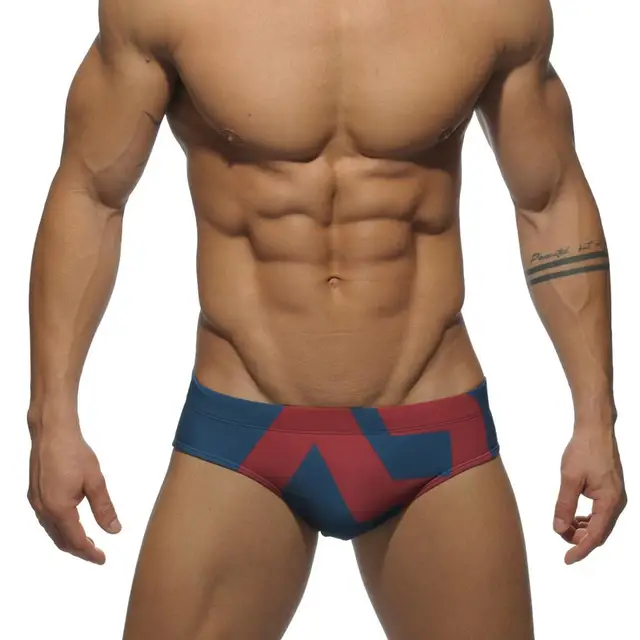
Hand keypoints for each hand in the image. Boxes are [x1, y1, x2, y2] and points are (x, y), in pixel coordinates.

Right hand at [28, 427, 120, 563]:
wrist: (52, 432)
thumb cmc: (74, 453)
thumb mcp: (95, 481)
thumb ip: (104, 508)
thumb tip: (114, 530)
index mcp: (59, 509)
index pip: (76, 541)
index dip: (90, 552)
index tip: (103, 559)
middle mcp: (44, 509)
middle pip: (61, 540)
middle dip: (79, 549)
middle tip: (97, 554)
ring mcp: (36, 502)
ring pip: (52, 531)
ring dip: (69, 539)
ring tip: (87, 541)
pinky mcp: (35, 493)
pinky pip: (47, 519)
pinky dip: (60, 528)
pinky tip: (71, 522)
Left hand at [554, 427, 625, 563]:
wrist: (595, 430)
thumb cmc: (583, 451)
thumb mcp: (569, 479)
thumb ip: (564, 505)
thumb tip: (559, 528)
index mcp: (609, 502)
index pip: (595, 535)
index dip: (581, 550)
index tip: (567, 560)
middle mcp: (616, 502)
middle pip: (599, 532)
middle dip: (580, 539)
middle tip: (560, 537)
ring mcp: (615, 496)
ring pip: (599, 523)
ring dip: (582, 529)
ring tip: (564, 527)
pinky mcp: (610, 490)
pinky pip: (599, 512)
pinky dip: (586, 518)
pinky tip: (573, 517)